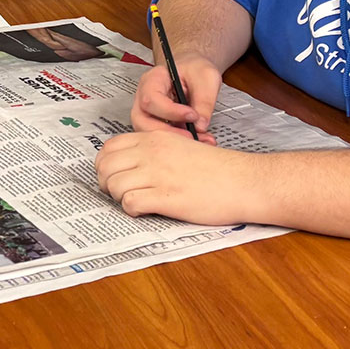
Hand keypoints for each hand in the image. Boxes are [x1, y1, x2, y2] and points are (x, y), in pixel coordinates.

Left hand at [96, 131, 256, 224]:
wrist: (244, 181)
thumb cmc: (217, 168)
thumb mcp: (180, 146)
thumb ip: (154, 151)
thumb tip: (131, 164)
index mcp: (154, 139)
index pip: (110, 147)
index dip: (106, 164)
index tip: (113, 175)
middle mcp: (151, 153)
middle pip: (105, 166)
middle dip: (106, 182)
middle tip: (119, 192)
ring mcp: (157, 174)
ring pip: (113, 184)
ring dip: (118, 197)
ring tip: (135, 201)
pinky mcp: (166, 197)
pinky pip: (130, 202)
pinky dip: (131, 209)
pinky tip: (145, 210)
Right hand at [129, 56, 221, 140]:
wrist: (193, 70)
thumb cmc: (195, 68)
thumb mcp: (206, 77)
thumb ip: (204, 100)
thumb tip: (200, 126)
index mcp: (153, 79)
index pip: (151, 99)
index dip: (171, 111)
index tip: (193, 115)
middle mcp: (145, 96)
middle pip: (142, 120)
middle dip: (167, 133)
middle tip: (192, 137)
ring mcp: (149, 112)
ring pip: (149, 132)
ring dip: (174, 139)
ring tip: (200, 139)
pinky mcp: (157, 123)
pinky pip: (161, 136)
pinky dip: (178, 141)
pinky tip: (198, 139)